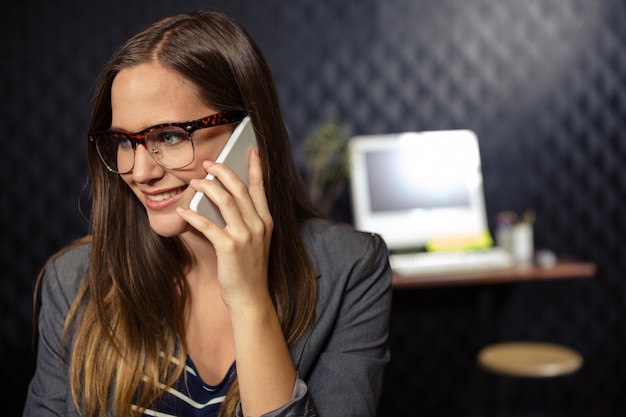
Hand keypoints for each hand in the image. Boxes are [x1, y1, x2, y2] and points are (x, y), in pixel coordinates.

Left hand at [177, 147, 273, 307]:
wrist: (250, 298)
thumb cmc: (248, 269)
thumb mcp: (254, 241)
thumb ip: (244, 220)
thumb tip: (221, 199)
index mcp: (266, 221)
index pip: (260, 187)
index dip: (255, 166)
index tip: (252, 149)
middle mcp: (259, 225)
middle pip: (240, 188)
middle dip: (223, 171)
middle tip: (208, 163)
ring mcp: (246, 236)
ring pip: (226, 201)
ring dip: (207, 188)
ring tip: (194, 182)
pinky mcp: (230, 248)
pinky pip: (208, 225)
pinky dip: (193, 216)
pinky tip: (182, 212)